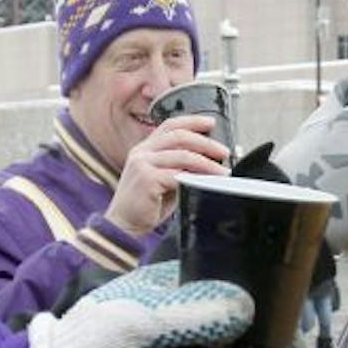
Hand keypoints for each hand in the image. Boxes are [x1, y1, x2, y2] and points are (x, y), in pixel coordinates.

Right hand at [106, 115, 229, 235]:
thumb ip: (179, 168)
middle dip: (205, 143)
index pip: (170, 126)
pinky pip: (177, 175)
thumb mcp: (163, 180)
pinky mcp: (146, 179)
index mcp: (145, 149)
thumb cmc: (146, 205)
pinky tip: (206, 183)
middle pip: (179, 136)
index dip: (191, 121)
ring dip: (206, 163)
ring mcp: (142, 164)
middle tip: (224, 152)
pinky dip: (196, 178)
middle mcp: (142, 152)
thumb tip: (209, 162)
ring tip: (221, 171)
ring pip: (182, 155)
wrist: (124, 226)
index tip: (210, 123)